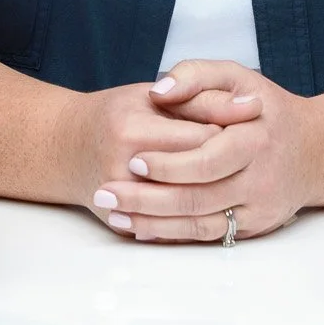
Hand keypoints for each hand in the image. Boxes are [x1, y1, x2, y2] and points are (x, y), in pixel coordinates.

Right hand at [62, 78, 259, 229]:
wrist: (68, 149)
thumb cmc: (116, 115)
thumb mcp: (154, 94)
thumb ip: (201, 96)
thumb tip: (255, 106)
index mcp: (134, 131)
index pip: (205, 139)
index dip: (231, 133)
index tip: (241, 128)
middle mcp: (124, 170)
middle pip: (200, 176)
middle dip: (227, 166)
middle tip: (236, 156)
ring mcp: (123, 204)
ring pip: (191, 209)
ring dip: (216, 195)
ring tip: (228, 178)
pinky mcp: (124, 225)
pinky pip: (173, 230)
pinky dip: (197, 219)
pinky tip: (213, 207)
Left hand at [93, 60, 320, 243]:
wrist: (315, 150)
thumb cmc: (267, 109)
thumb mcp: (238, 76)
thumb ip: (196, 75)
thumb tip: (159, 91)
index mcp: (256, 137)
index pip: (206, 157)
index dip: (168, 162)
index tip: (132, 160)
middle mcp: (261, 178)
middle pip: (198, 197)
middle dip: (147, 199)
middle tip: (106, 194)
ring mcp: (259, 208)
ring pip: (200, 224)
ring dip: (153, 223)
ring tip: (114, 216)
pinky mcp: (254, 228)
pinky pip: (209, 236)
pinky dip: (173, 235)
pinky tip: (141, 229)